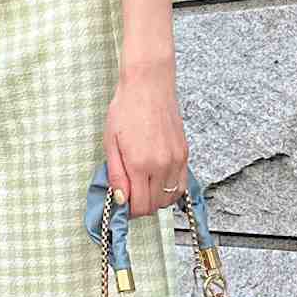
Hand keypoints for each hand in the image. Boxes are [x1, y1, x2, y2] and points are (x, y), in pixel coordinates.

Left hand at [104, 58, 188, 218]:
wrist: (149, 85)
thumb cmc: (125, 109)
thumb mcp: (111, 143)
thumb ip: (116, 175)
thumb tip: (120, 200)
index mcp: (140, 164)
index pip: (140, 206)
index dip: (129, 212)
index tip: (122, 205)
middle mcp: (162, 165)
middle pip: (155, 205)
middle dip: (141, 206)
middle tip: (129, 195)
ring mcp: (177, 160)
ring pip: (170, 198)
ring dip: (156, 199)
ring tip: (142, 187)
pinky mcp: (185, 153)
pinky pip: (181, 184)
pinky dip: (170, 189)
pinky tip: (157, 181)